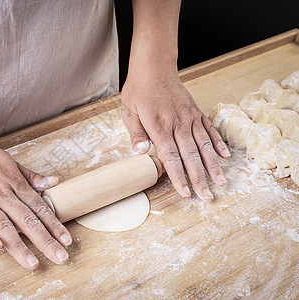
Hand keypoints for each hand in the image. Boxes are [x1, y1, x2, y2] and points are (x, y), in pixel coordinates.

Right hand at [0, 135, 71, 269]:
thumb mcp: (10, 162)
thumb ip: (31, 177)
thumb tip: (54, 182)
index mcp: (14, 183)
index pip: (39, 207)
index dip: (54, 225)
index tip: (66, 241)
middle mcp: (1, 194)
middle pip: (26, 220)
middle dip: (45, 240)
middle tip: (60, 258)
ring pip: (3, 225)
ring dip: (19, 246)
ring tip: (32, 263)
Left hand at [121, 69, 229, 200]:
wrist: (154, 65)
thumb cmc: (139, 89)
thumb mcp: (129, 111)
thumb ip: (136, 133)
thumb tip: (139, 153)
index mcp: (159, 126)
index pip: (170, 157)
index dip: (179, 177)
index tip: (186, 193)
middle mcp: (178, 124)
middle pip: (191, 156)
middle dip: (200, 178)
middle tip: (207, 197)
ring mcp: (190, 117)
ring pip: (204, 145)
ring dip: (213, 165)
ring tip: (221, 182)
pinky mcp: (196, 111)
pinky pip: (210, 129)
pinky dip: (218, 143)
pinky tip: (224, 156)